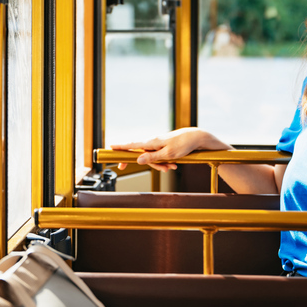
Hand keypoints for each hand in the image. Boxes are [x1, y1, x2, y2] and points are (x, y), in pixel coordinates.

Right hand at [111, 128, 228, 171]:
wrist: (196, 138)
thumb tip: (137, 160)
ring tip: (172, 167)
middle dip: (148, 165)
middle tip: (138, 168)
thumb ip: (152, 157)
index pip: (132, 145)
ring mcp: (158, 144)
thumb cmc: (183, 145)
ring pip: (152, 158)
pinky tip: (174, 165)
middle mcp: (153, 142)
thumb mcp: (168, 154)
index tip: (110, 148)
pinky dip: (165, 162)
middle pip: (141, 155)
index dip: (120, 147)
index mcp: (151, 142)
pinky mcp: (164, 146)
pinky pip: (160, 157)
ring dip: (160, 165)